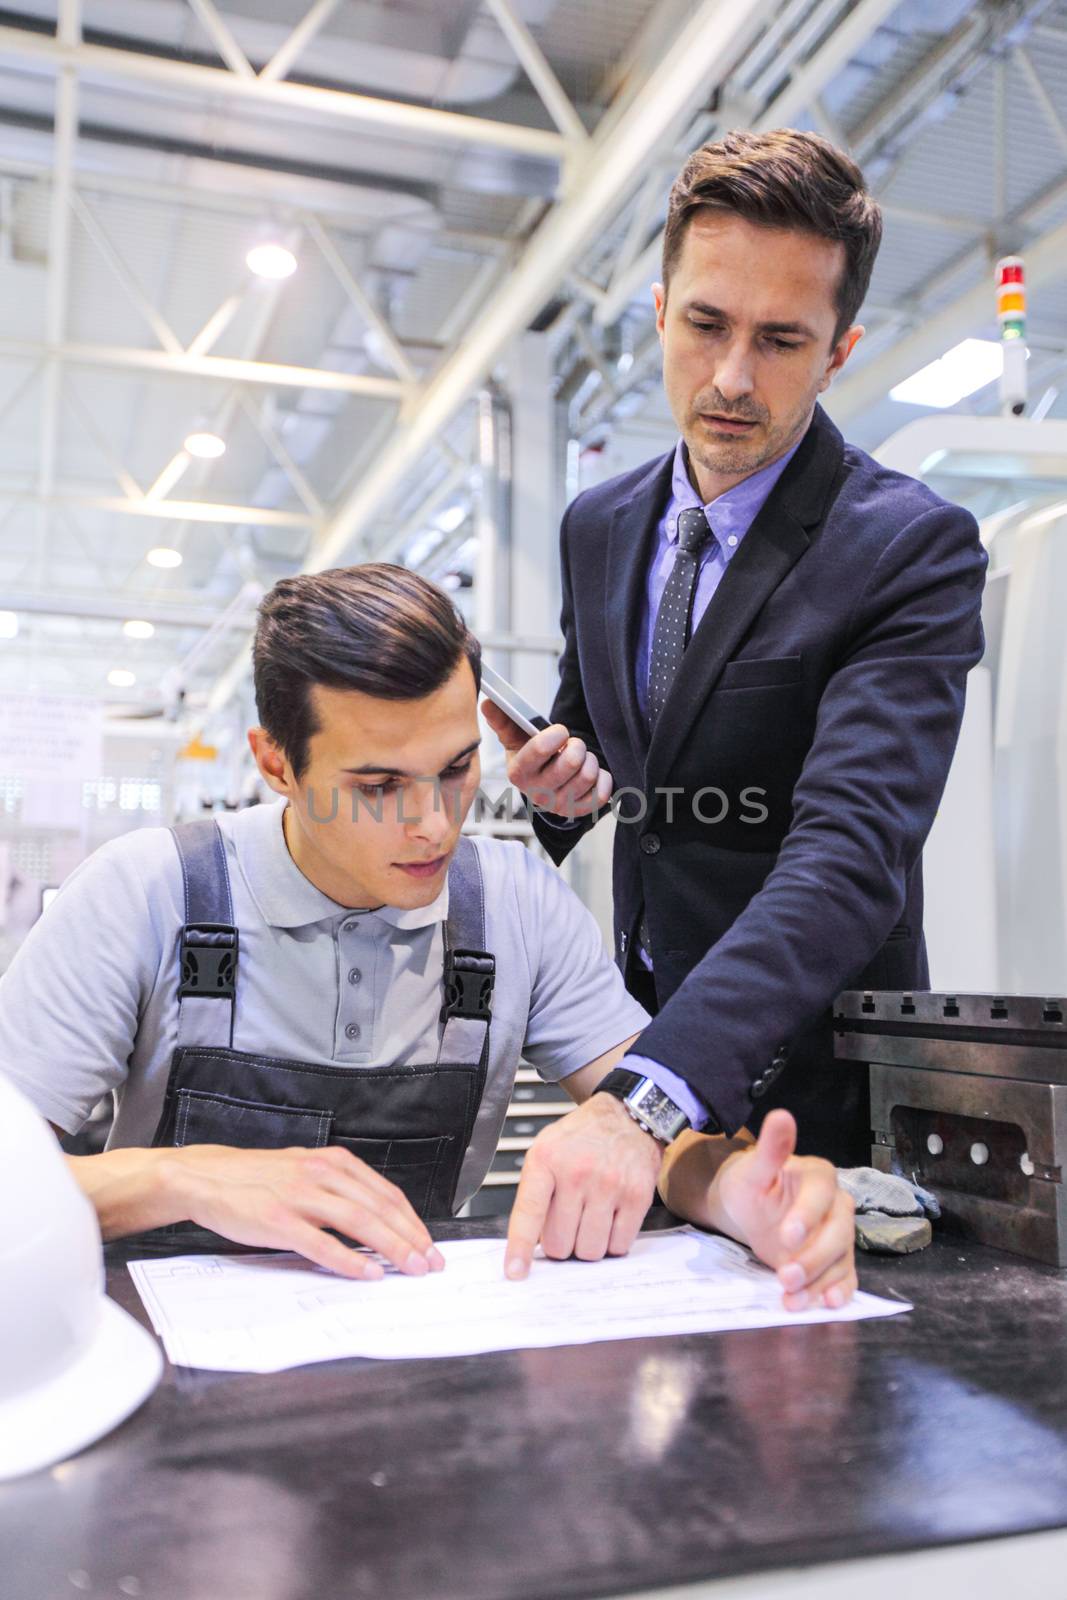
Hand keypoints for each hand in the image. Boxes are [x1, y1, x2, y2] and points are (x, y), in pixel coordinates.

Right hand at [169, 1143, 444, 1280]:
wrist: (207, 1177)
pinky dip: (350, 1260)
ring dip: (391, 1248)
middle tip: (430, 1262)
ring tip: (410, 1268)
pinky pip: (322, 1243)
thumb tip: (375, 1219)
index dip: (411, 1221)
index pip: (385, 1193)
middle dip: (410, 1238)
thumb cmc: (257, 1179)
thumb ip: (338, 1189)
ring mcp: (300, 1196)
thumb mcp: (304, 1170)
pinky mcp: (279, 1220)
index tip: (427, 1243)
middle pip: (379, 1207)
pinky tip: (368, 1273)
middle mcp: (321, 1174)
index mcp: (332, 1162)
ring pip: (359, 1221)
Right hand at [481, 700, 612, 818]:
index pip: (540, 748)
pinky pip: (600, 794)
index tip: (560, 731)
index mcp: (518, 773)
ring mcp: (558, 805)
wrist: (546, 780)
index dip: (557, 734)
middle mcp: (536, 793)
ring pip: (588, 775)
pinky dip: (602, 779)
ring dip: (589, 761)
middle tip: (571, 746)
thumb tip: (487, 703)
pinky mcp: (579, 811)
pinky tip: (592, 775)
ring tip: (580, 760)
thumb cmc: (532, 754)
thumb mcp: (515, 737)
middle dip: (576, 746)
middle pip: (571, 761)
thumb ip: (503, 719)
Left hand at [504, 1094, 661, 1278]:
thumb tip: (529, 1245)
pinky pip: (619, 1245)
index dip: (519, 1248)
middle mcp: (577, 1172)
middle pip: (559, 1244)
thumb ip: (535, 1193)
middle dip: (561, 1243)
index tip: (515, 1272)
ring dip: (588, 1244)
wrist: (627, 1116)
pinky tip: (611, 1218)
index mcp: (547, 1159)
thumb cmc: (583, 1138)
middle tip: (568, 1224)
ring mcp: (609, 1184)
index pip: (529, 1213)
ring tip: (591, 1219)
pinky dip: (613, 1241)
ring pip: (590, 1251)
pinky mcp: (637, 1196)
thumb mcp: (546, 1150)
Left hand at [712, 1110, 855, 1310]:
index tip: (787, 1236)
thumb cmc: (752, 1184)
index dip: (808, 1215)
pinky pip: (845, 1277)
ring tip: (792, 1300)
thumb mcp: (754, 1169)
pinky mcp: (835, 1260)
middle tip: (785, 1277)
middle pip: (838, 1232)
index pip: (822, 1194)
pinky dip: (838, 1292)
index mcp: (819, 1176)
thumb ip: (771, 1147)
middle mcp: (836, 1205)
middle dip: (813, 1258)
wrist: (749, 1207)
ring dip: (820, 1283)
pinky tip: (828, 1305)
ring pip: (841, 1259)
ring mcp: (838, 1235)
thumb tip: (781, 1115)